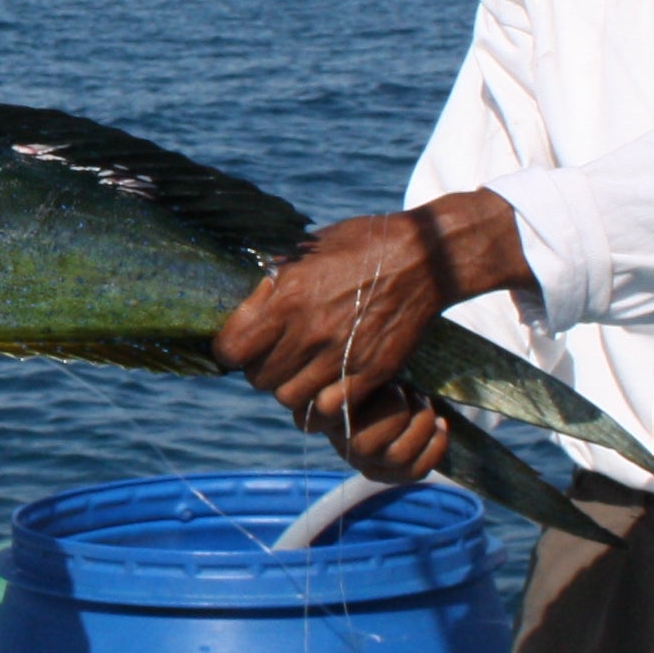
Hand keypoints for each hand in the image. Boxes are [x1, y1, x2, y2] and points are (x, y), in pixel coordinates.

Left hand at [211, 192, 530, 483]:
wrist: (424, 256)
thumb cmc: (361, 243)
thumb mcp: (307, 249)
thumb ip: (274, 279)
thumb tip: (244, 300)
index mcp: (287, 295)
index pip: (231, 348)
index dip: (229, 350)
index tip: (238, 345)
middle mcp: (309, 330)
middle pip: (258, 378)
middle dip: (259, 369)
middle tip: (273, 356)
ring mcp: (341, 355)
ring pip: (289, 398)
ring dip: (289, 387)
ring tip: (298, 371)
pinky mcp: (370, 372)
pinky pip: (328, 408)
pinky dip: (321, 403)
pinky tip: (326, 386)